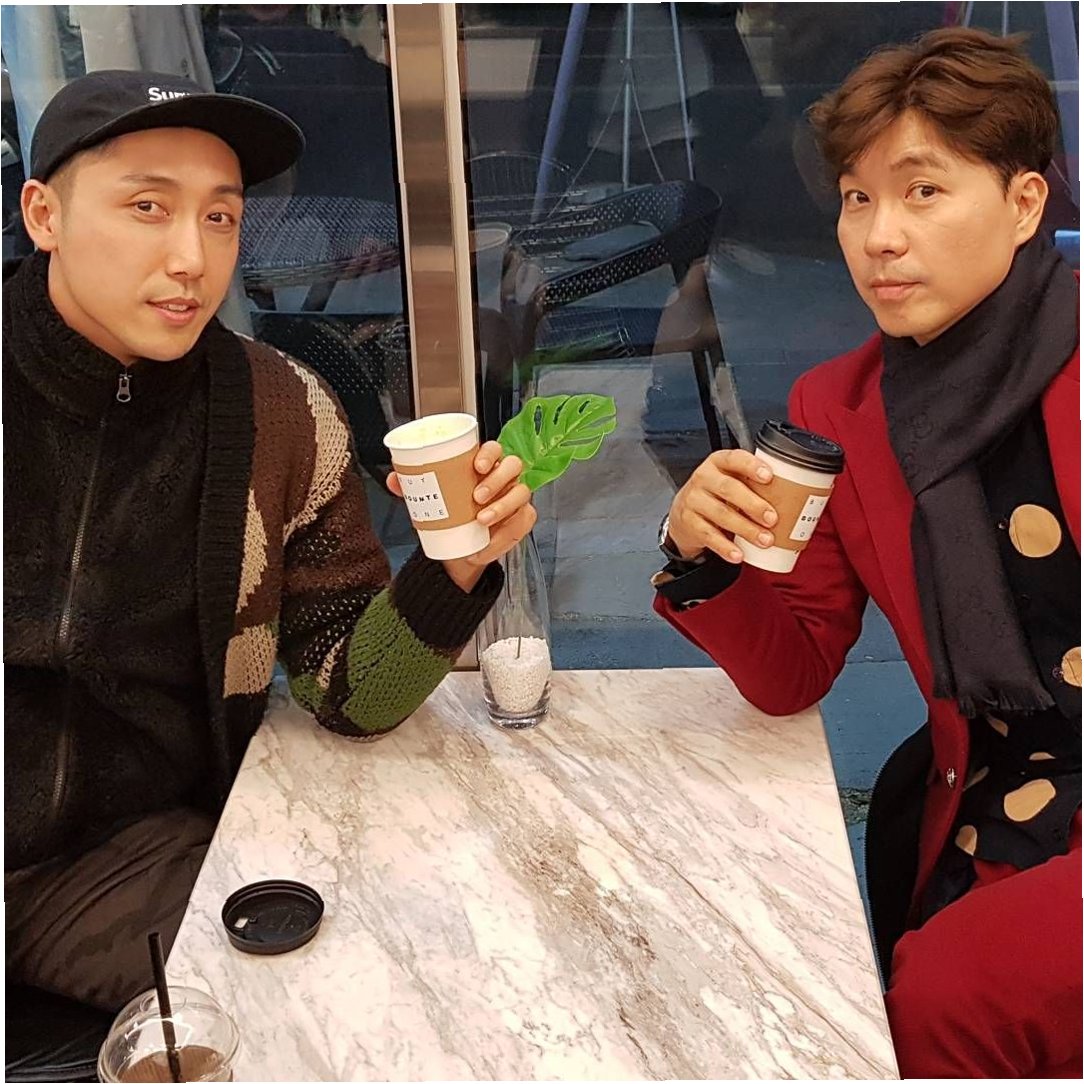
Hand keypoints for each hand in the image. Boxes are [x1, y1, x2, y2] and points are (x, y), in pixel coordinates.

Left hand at [387, 440, 536, 591]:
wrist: (461, 547)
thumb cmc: (452, 513)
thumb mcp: (432, 500)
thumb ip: (414, 488)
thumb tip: (394, 480)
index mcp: (484, 465)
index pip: (494, 449)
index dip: (489, 453)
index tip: (476, 465)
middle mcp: (504, 478)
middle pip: (513, 466)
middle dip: (497, 479)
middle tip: (477, 496)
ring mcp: (515, 498)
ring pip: (521, 494)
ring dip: (503, 507)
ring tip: (481, 520)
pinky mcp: (521, 520)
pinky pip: (520, 524)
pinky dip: (504, 537)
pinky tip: (487, 545)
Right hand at [666, 450, 778, 563]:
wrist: (683, 512)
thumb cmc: (717, 494)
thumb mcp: (729, 479)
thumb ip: (752, 481)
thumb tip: (793, 495)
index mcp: (718, 463)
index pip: (734, 458)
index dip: (752, 466)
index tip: (769, 477)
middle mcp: (703, 478)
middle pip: (729, 489)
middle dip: (753, 504)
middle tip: (772, 518)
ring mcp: (694, 501)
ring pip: (721, 514)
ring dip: (746, 529)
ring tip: (765, 540)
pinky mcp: (689, 523)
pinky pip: (709, 536)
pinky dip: (726, 547)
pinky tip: (740, 554)